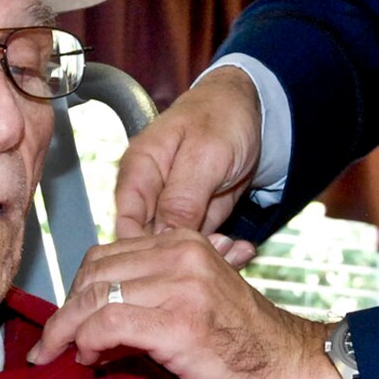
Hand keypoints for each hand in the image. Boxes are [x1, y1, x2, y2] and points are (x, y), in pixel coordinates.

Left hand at [33, 229, 350, 378]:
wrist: (294, 372)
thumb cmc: (246, 348)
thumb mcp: (195, 305)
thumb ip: (150, 300)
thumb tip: (94, 325)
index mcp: (185, 243)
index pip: (106, 255)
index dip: (79, 291)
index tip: (68, 324)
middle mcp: (182, 255)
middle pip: (94, 273)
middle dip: (66, 310)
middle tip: (57, 345)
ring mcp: (182, 287)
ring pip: (95, 297)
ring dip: (67, 330)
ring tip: (64, 356)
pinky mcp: (180, 324)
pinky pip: (109, 323)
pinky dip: (88, 341)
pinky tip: (90, 360)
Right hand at [113, 67, 262, 262]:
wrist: (254, 110)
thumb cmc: (223, 117)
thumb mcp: (205, 155)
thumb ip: (181, 198)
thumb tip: (159, 238)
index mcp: (139, 171)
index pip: (124, 225)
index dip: (142, 251)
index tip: (170, 268)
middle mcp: (150, 193)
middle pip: (149, 244)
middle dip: (180, 257)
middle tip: (216, 256)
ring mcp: (173, 208)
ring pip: (176, 250)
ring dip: (206, 257)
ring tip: (234, 252)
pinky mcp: (195, 218)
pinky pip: (201, 246)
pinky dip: (221, 252)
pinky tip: (240, 250)